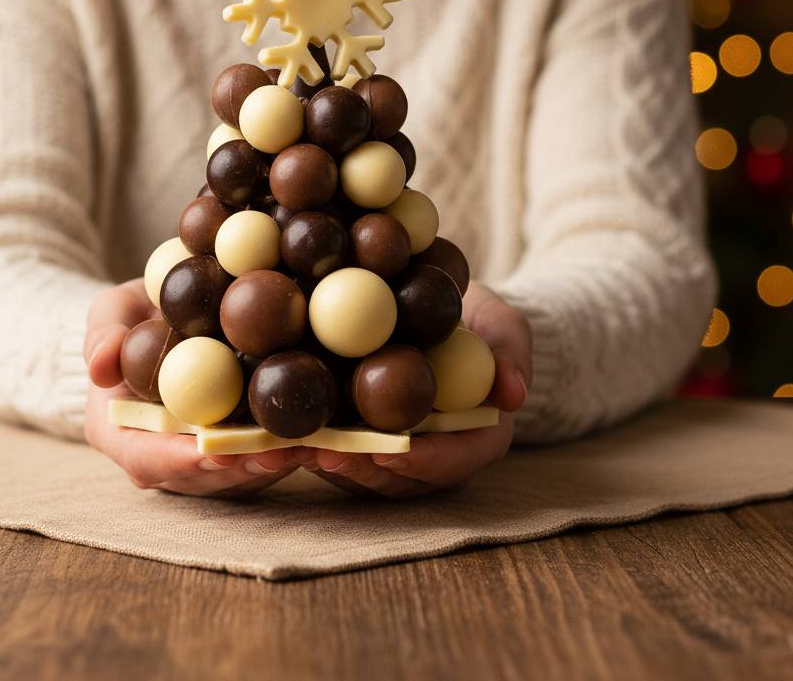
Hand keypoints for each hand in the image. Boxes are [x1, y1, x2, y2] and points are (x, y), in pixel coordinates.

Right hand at [83, 279, 300, 495]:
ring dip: (271, 463)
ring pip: (236, 473)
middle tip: (275, 453)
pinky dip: (288, 445)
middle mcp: (162, 455)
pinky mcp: (238, 446)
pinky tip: (318, 430)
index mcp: (121, 432)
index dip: (175, 460)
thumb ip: (103, 333)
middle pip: (198, 476)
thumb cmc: (132, 317)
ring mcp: (202, 457)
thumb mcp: (110, 312)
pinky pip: (262, 453)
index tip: (208, 452)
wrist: (163, 320)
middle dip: (237, 468)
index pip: (144, 458)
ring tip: (306, 445)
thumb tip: (100, 365)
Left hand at [298, 281, 531, 496]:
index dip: (425, 461)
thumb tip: (513, 393)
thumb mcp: (505, 328)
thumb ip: (512, 354)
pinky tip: (279, 429)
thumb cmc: (482, 322)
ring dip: (329, 461)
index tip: (394, 451)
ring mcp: (395, 453)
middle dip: (364, 469)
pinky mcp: (359, 437)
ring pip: (363, 471)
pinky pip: (337, 447)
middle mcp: (435, 456)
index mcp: (476, 437)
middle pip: (400, 478)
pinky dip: (310, 442)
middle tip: (327, 453)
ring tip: (294, 445)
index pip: (455, 461)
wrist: (446, 314)